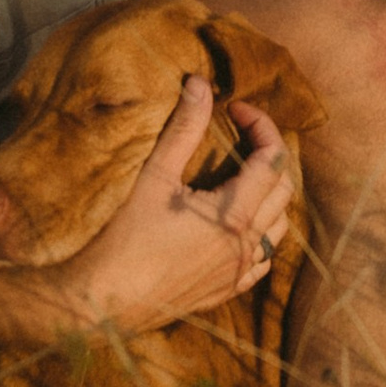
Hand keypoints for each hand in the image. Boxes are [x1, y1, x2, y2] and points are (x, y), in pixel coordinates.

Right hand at [46, 82, 290, 338]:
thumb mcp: (153, 176)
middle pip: (284, 191)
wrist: (101, 302)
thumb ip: (183, 128)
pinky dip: (260, 236)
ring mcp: (237, 274)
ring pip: (278, 229)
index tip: (236, 109)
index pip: (272, 159)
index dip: (262, 125)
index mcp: (232, 215)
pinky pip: (262, 262)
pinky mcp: (224, 292)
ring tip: (243, 175)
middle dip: (269, 155)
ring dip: (270, 196)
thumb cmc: (122, 238)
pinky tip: (239, 226)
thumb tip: (200, 84)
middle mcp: (244, 247)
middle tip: (242, 135)